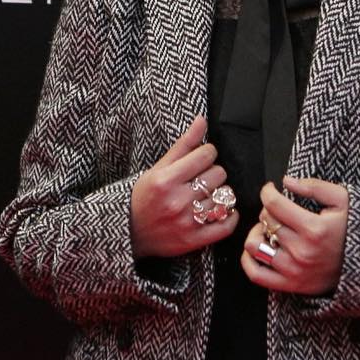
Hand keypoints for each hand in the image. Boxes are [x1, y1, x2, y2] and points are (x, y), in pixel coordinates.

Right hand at [130, 116, 238, 259]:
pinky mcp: (194, 240)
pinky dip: (230, 216)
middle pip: (219, 174)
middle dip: (213, 172)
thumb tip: (202, 120)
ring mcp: (187, 222)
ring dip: (220, 193)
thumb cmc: (143, 197)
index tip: (201, 158)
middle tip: (202, 178)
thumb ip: (183, 144)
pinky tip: (222, 210)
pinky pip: (226, 225)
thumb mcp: (158, 168)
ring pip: (225, 197)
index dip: (207, 153)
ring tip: (207, 194)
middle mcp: (177, 200)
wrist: (129, 232)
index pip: (206, 154)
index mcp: (166, 180)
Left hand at [241, 175, 349, 295]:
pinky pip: (256, 274)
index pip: (274, 204)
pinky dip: (248, 260)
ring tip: (268, 230)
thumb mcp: (343, 200)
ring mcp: (295, 270)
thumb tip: (286, 181)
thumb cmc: (354, 229)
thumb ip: (315, 187)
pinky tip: (259, 247)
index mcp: (314, 229)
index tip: (270, 190)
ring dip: (257, 233)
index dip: (267, 192)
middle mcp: (302, 251)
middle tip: (278, 210)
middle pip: (266, 221)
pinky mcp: (291, 285)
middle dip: (268, 210)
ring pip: (255, 246)